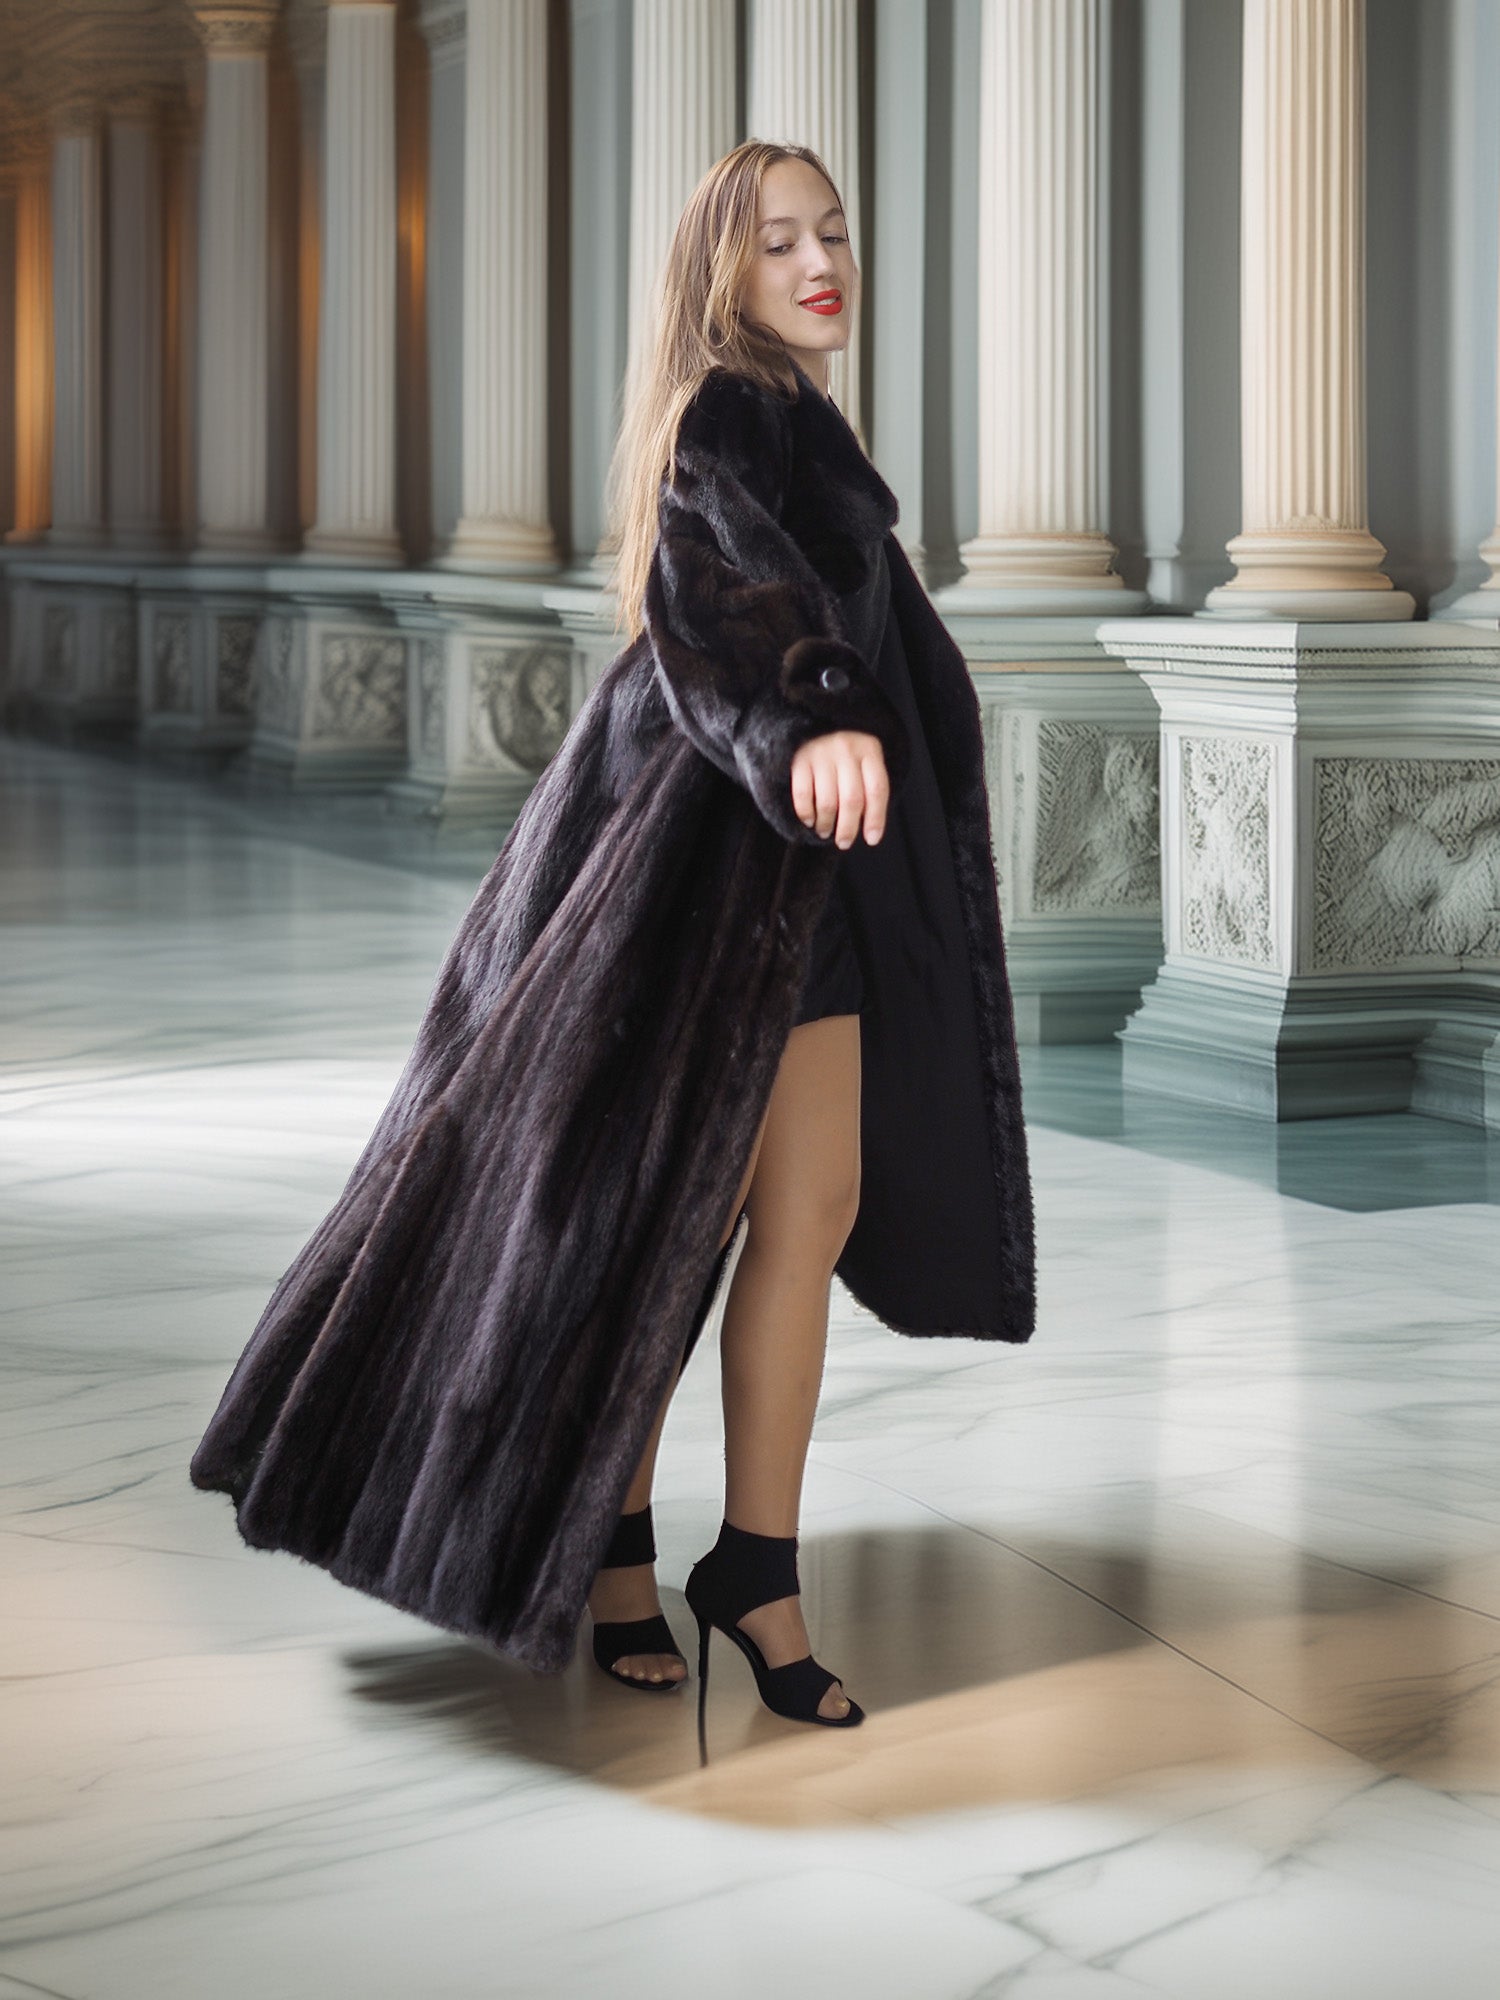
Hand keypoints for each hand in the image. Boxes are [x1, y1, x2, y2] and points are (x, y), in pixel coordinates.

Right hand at [789, 731, 888, 847]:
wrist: (814, 721)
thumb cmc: (845, 752)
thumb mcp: (864, 760)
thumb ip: (869, 787)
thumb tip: (870, 832)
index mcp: (869, 749)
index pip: (877, 790)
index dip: (876, 818)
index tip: (872, 839)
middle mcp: (846, 749)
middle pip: (851, 799)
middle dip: (848, 828)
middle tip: (844, 843)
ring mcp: (821, 753)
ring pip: (827, 801)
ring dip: (826, 823)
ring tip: (825, 831)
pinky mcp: (798, 759)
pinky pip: (802, 795)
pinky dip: (806, 813)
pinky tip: (809, 820)